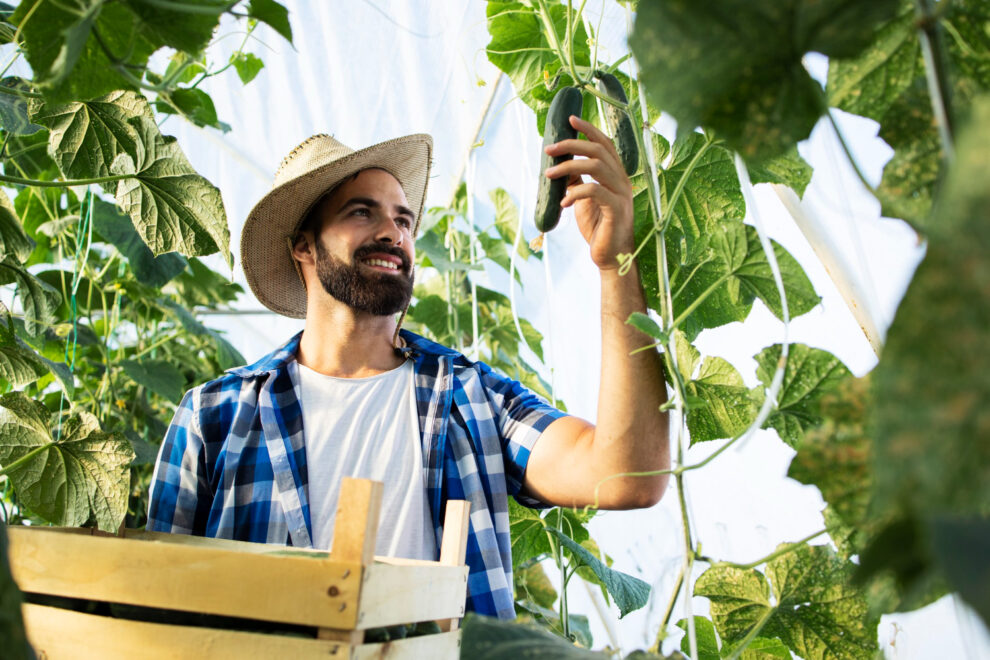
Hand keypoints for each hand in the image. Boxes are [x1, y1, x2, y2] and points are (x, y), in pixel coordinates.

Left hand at [543, 115, 634, 270]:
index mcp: (615, 174)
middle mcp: (621, 180)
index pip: (604, 143)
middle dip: (571, 144)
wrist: (611, 255)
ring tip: (549, 175)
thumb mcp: (583, 199)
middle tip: (549, 149)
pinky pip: (594, 191)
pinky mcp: (616, 209)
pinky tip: (564, 203)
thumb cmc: (598, 226)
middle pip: (598, 150)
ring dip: (568, 167)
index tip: (570, 119)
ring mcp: (621, 193)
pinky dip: (575, 193)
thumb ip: (576, 181)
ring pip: (595, 166)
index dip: (589, 129)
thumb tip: (560, 167)